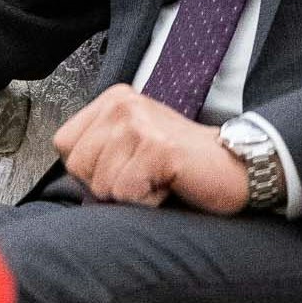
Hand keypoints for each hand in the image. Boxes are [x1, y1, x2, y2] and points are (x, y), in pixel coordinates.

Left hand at [54, 86, 249, 213]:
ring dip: (132, 196)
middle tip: (146, 176)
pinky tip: (170, 185)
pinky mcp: (156, 148)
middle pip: (78, 167)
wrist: (237, 168)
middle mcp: (121, 104)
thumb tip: (71, 184)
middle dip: (110, 186)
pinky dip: (149, 202)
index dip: (89, 170)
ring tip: (160, 179)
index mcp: (112, 100)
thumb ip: (98, 154)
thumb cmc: (183, 166)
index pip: (63, 144)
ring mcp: (138, 123)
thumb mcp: (131, 148)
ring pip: (101, 185)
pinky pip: (126, 194)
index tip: (126, 167)